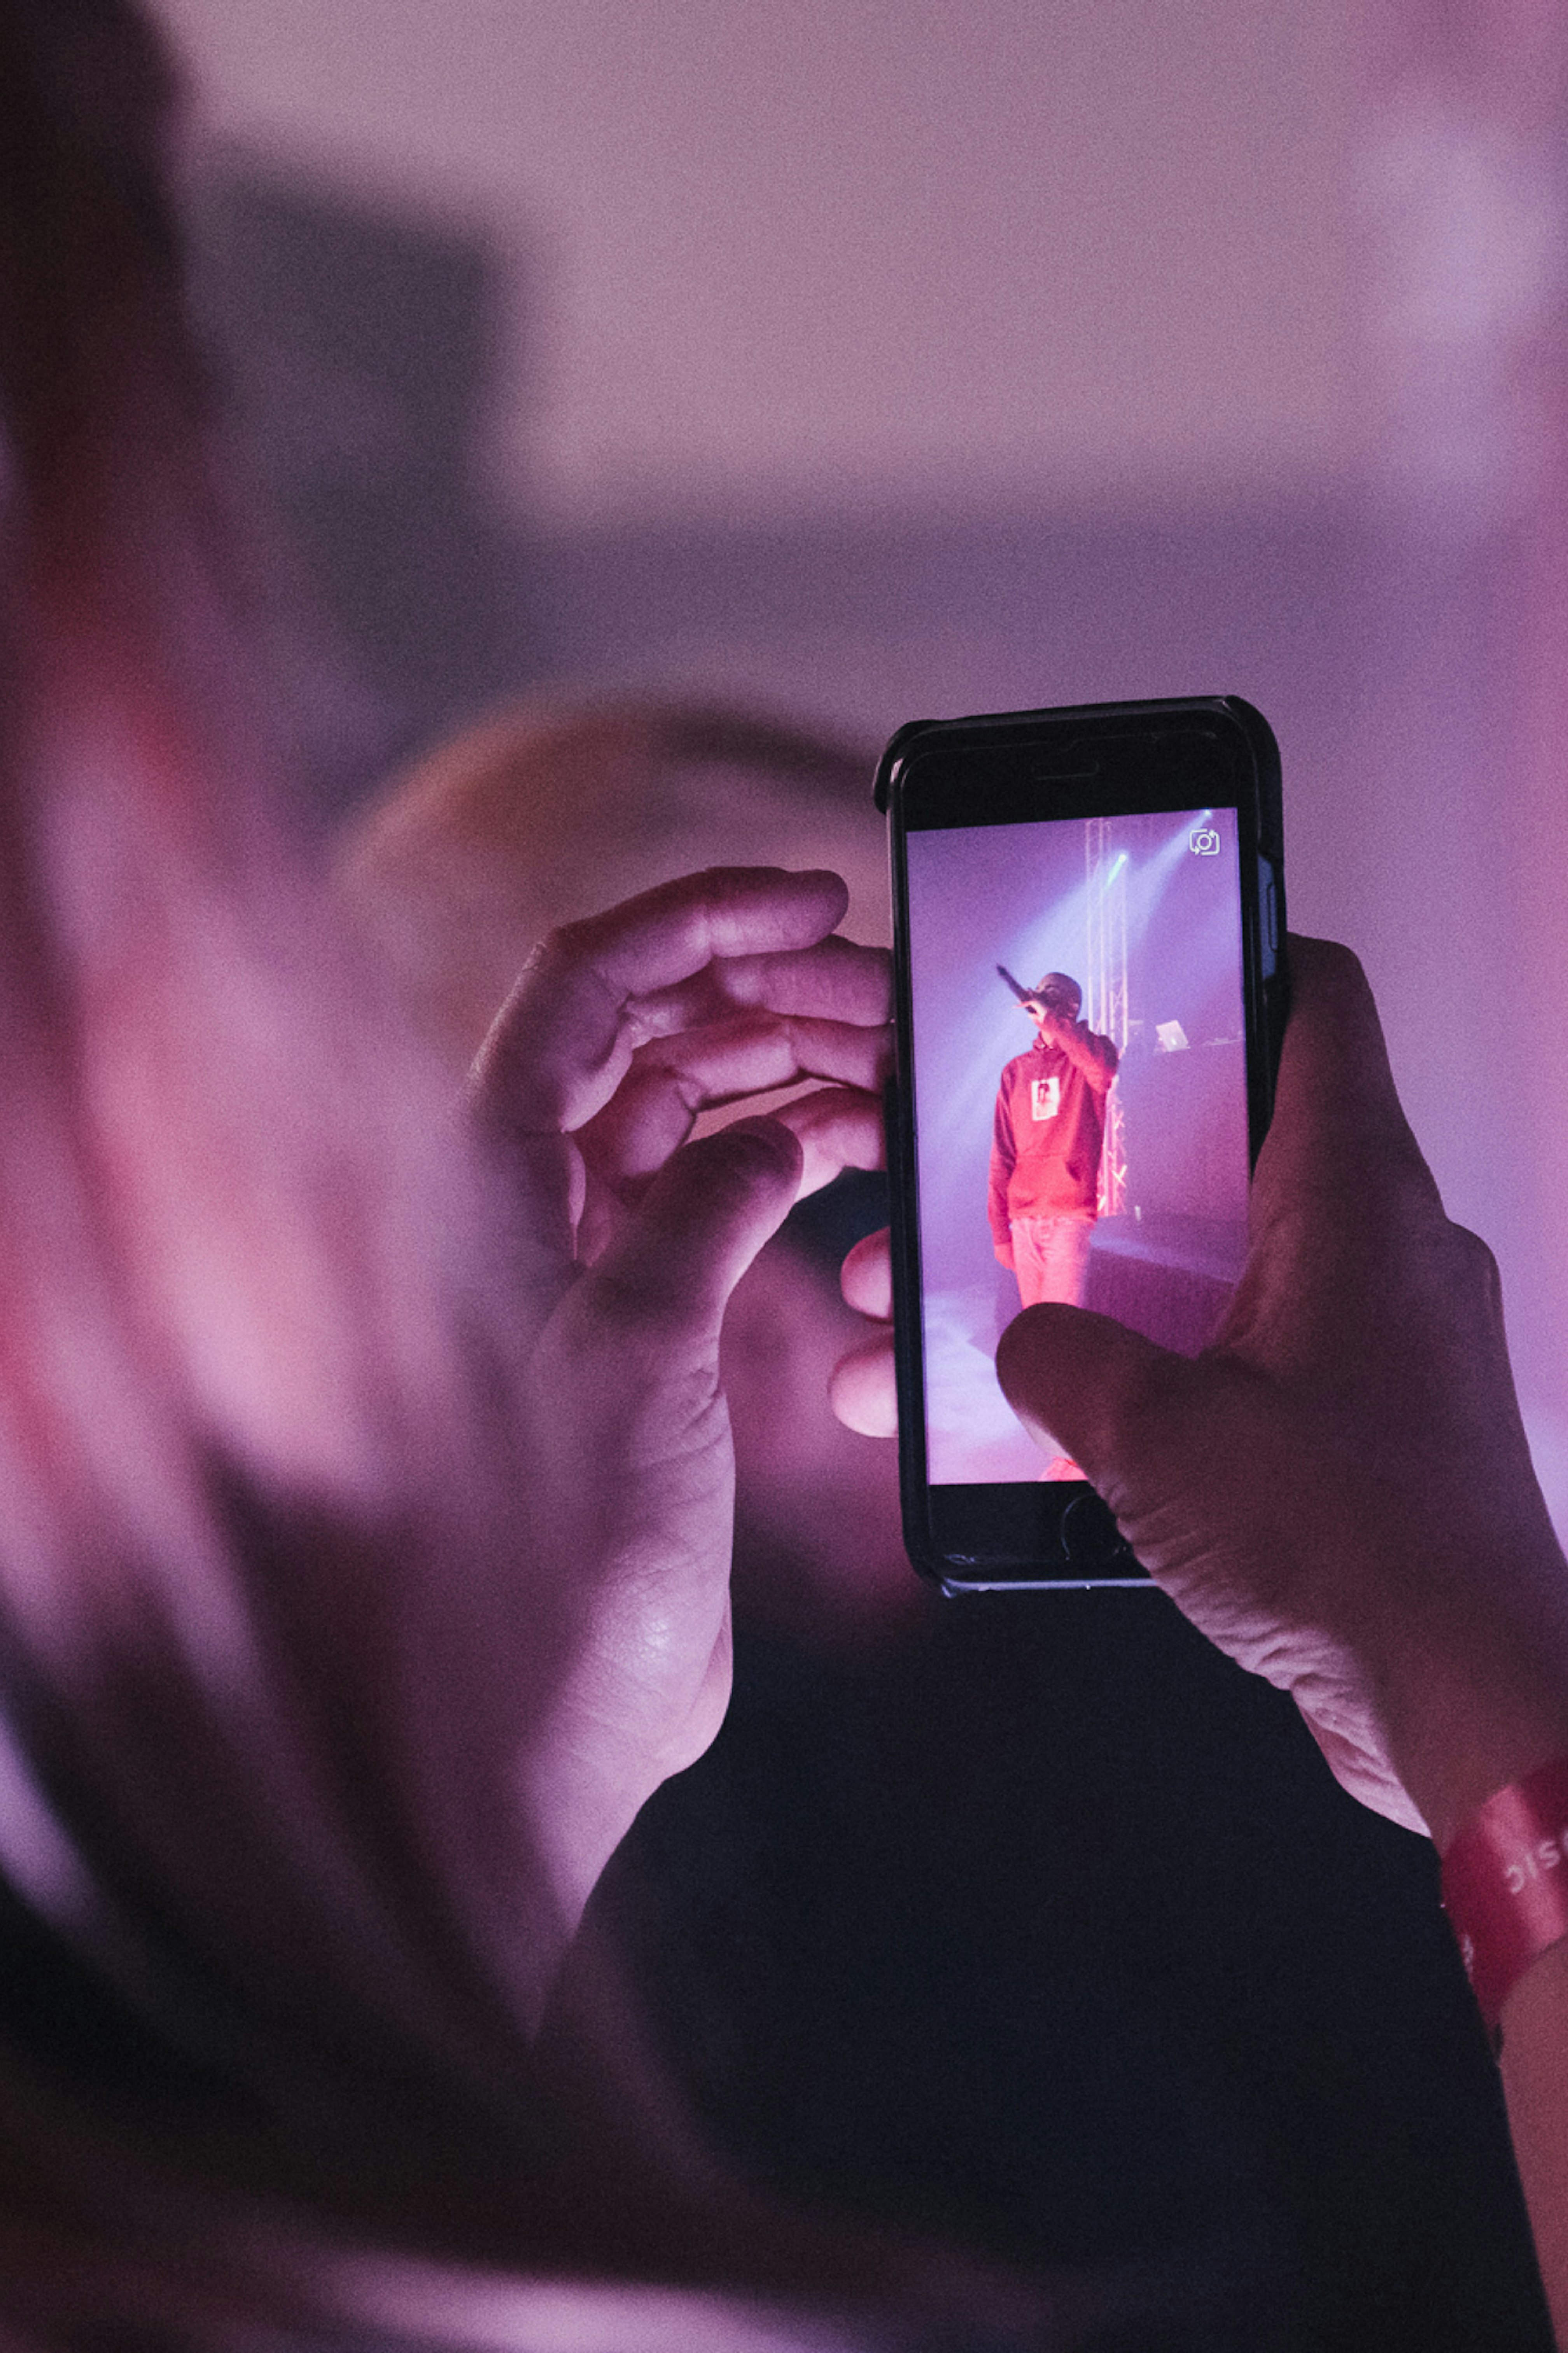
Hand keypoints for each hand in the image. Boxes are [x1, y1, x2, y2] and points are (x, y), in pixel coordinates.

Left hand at [474, 867, 889, 1925]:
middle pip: (650, 1029)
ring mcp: (592, 1250)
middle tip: (887, 987)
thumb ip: (701, 1211)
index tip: (813, 895)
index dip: (695, 918)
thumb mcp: (639, 1353)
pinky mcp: (650, 1310)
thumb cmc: (563, 1552)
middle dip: (768, 987)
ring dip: (791, 1061)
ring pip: (694, 1098)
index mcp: (491, 1179)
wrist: (565, 1701)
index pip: (586, 985)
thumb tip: (775, 1134)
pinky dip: (795, 1145)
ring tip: (893, 1057)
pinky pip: (724, 1181)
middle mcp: (530, 1197)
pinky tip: (863, 1137)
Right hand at [834, 939, 1567, 1843]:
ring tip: (987, 1329)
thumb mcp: (1158, 1439)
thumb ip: (1064, 1365)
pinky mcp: (1365, 1424)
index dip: (1230, 958)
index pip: (1315, 1004)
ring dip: (1109, 1287)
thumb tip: (1026, 1346)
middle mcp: (1382, 1248)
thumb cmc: (1356, 1551)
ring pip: (1225, 1264)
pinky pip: (1248, 1355)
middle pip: (1233, 1143)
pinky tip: (1067, 1424)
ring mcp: (1380, 1339)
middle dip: (1096, 1166)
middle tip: (989, 1185)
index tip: (1134, 968)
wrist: (1474, 1707)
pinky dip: (1161, 1369)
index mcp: (1353, 1197)